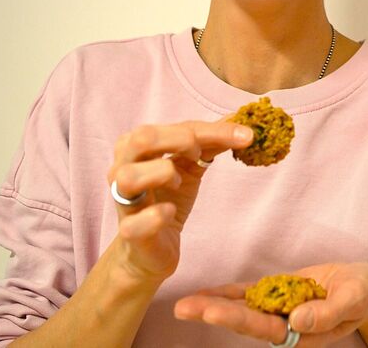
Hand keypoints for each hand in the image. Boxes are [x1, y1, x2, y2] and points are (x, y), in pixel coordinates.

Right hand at [109, 120, 252, 283]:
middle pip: (141, 139)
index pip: (175, 127)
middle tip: (200, 154)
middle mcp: (121, 169)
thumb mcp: (191, 167)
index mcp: (136, 147)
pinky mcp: (128, 233)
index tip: (245, 136)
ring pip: (129, 176)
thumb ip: (210, 143)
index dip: (213, 130)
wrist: (152, 248)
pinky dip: (156, 216)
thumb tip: (239, 119)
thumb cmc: (168, 199)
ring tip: (178, 182)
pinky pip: (134, 222)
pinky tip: (169, 213)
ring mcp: (122, 202)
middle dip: (180, 139)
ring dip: (162, 173)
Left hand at [173, 262, 367, 345]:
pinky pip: (249, 295)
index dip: (239, 319)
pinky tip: (205, 294)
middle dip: (214, 313)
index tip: (213, 311)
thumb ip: (328, 313)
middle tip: (183, 308)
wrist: (366, 288)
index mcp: (302, 333)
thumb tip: (297, 322)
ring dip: (213, 305)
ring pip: (242, 308)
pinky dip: (227, 293)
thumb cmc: (363, 294)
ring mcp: (279, 311)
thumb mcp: (353, 299)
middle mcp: (285, 325)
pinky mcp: (278, 295)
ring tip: (183, 304)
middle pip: (245, 320)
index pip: (266, 328)